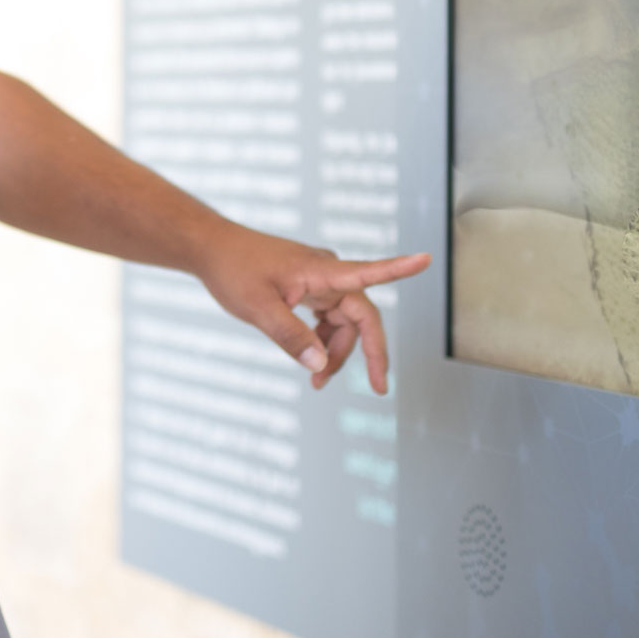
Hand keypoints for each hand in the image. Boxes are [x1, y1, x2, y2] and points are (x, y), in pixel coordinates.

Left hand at [192, 223, 430, 391]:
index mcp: (321, 271)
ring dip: (337, 351)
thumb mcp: (259, 309)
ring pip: (345, 322)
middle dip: (366, 352)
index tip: (426, 258)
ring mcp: (320, 280)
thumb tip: (320, 365)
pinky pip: (329, 318)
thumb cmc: (233, 270)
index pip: (368, 271)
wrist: (212, 248)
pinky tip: (310, 359)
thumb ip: (291, 337)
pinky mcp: (310, 286)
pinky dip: (324, 340)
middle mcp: (328, 273)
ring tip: (316, 381)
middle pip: (361, 316)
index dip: (399, 268)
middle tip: (376, 389)